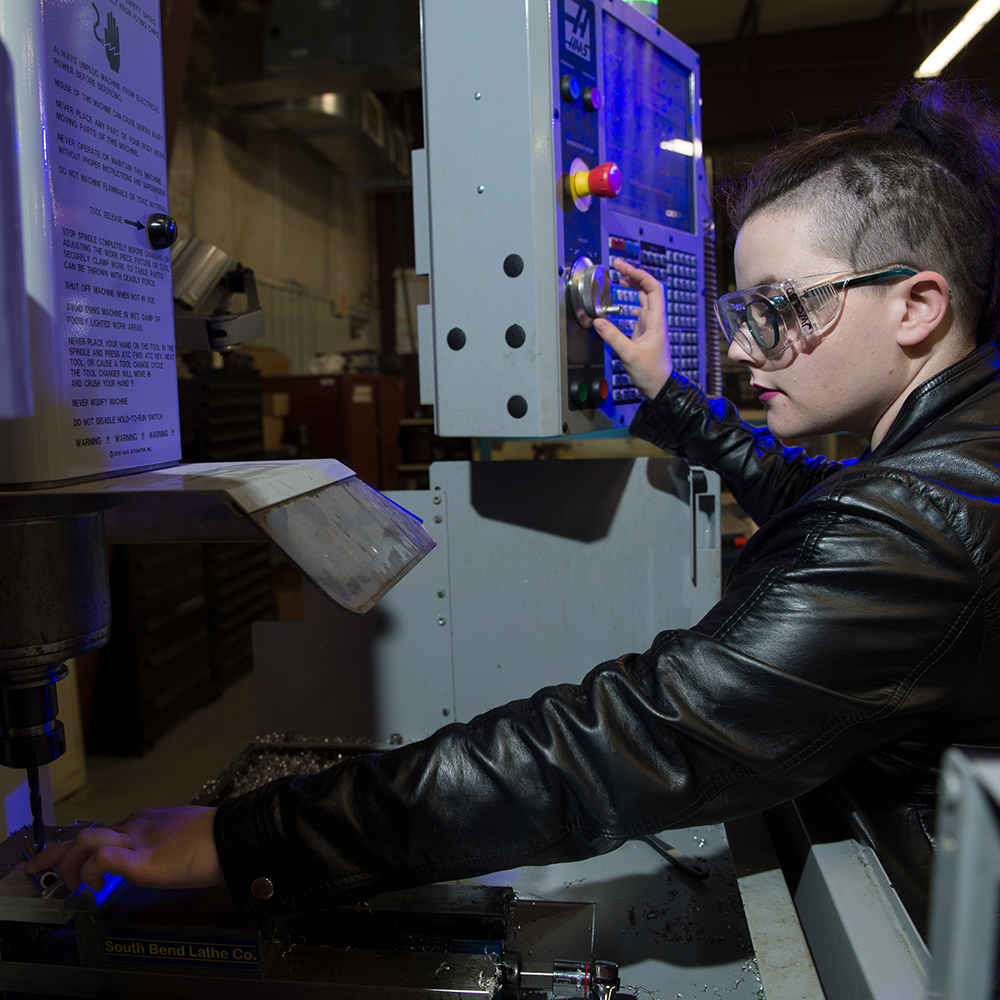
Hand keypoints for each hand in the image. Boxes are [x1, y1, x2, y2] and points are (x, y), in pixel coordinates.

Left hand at [26, 806, 222, 892]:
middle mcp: (137, 826)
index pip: (103, 830)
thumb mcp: (184, 836)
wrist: (233, 837)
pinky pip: (103, 858)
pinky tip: (94, 884)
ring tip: (73, 885)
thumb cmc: (217, 838)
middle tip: (38, 867)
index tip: (71, 863)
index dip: (80, 848)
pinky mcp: (142, 859)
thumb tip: (165, 858)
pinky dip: (91, 871)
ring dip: (69, 864)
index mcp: (147, 822)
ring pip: (85, 840)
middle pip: (84, 833)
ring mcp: (137, 840)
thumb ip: (166, 844)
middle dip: (56, 852)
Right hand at [594, 258, 672, 398]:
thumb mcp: (629, 355)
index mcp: (655, 321)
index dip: (639, 275)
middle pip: (648, 288)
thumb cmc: (652, 373)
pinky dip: (632, 300)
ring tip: (620, 277)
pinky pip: (640, 309)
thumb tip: (598, 321)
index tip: (624, 268)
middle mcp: (655, 320)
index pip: (652, 288)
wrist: (660, 387)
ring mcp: (651, 325)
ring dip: (633, 285)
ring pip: (644, 297)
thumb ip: (613, 337)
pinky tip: (625, 302)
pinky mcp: (645, 332)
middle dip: (633, 274)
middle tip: (618, 265)